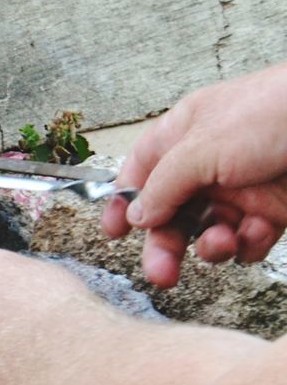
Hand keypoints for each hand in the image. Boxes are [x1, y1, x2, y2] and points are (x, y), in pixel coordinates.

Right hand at [102, 63, 286, 287]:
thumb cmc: (277, 112)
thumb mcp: (202, 147)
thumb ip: (163, 185)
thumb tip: (138, 216)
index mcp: (185, 134)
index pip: (141, 171)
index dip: (124, 203)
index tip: (114, 234)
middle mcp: (209, 163)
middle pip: (171, 213)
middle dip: (165, 244)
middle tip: (162, 272)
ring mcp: (243, 187)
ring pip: (208, 232)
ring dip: (209, 247)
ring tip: (222, 244)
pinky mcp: (275, 208)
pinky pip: (247, 240)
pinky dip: (248, 245)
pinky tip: (256, 234)